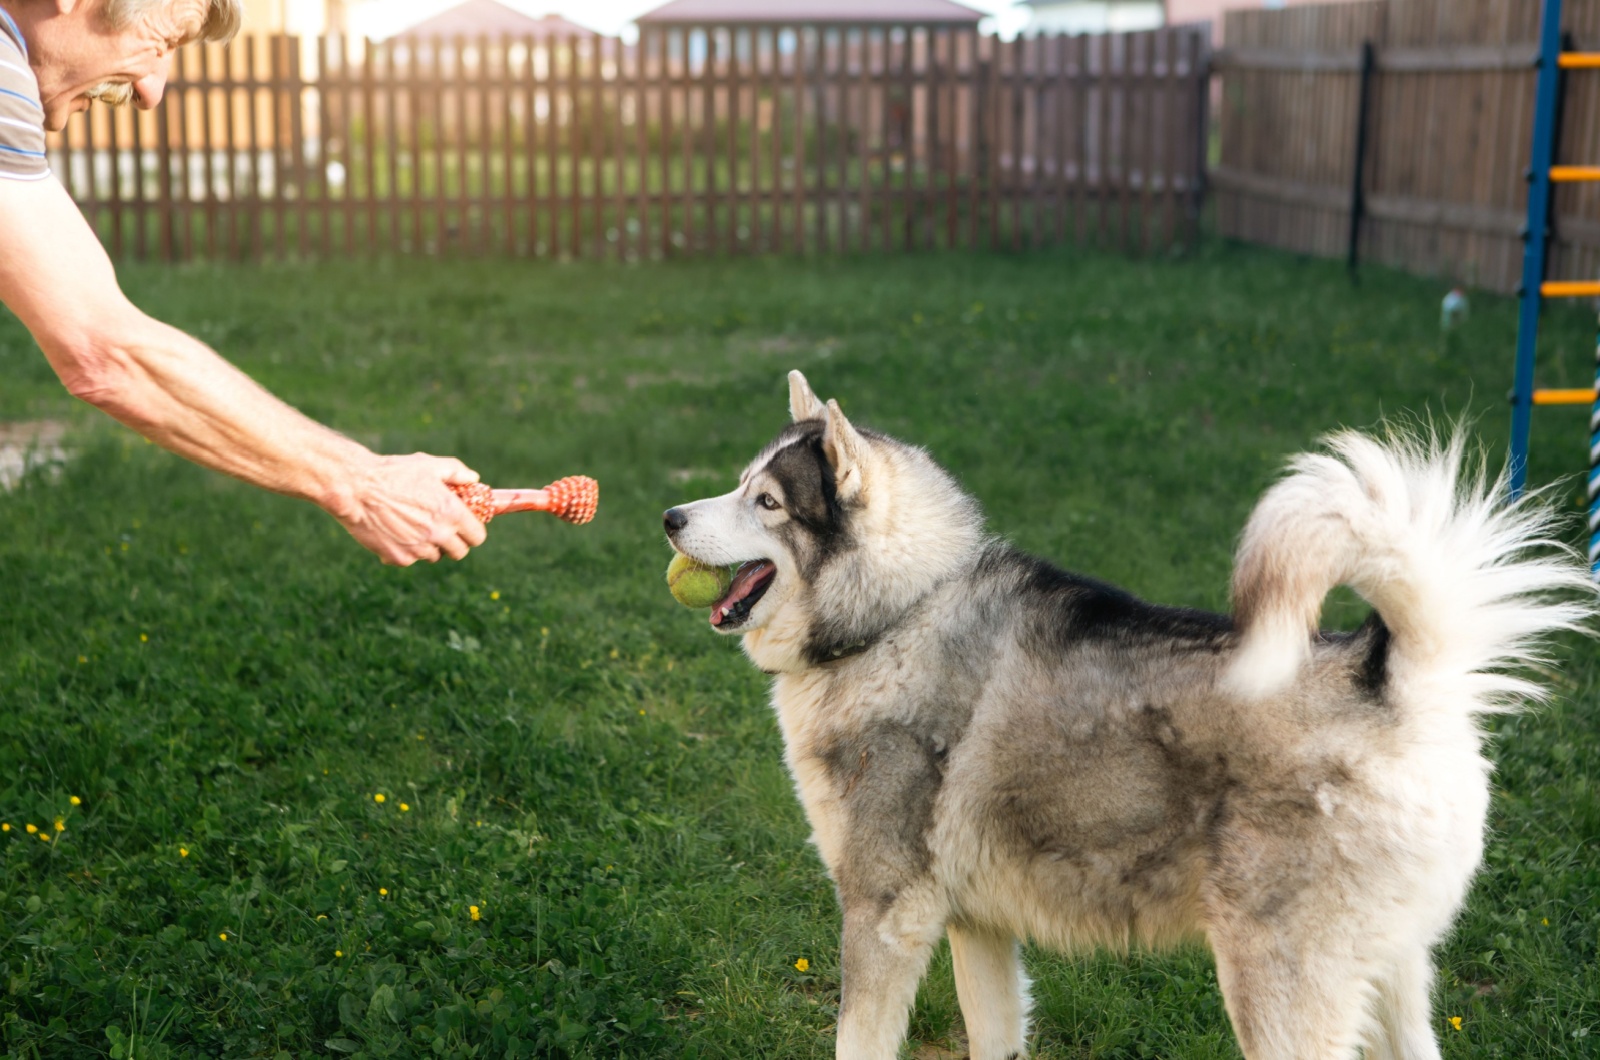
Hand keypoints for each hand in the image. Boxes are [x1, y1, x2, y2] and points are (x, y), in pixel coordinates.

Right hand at [332, 453, 487, 565]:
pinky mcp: (398, 558)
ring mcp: (418, 549)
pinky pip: (410, 559)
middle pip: (459, 552)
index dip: (473, 532)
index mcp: (451, 512)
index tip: (466, 527)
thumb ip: (457, 472)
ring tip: (415, 527)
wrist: (355, 488)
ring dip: (430, 546)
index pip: (477, 537)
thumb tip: (474, 480)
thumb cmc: (393, 472)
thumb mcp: (429, 464)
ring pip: (434, 557)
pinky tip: (395, 532)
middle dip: (454, 542)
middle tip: (443, 530)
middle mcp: (438, 534)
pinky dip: (406, 550)